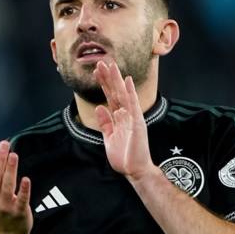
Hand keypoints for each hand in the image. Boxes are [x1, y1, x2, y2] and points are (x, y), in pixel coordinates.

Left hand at [93, 61, 155, 180]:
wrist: (135, 170)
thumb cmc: (124, 156)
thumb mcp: (109, 137)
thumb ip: (105, 122)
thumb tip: (99, 107)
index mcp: (119, 118)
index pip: (110, 97)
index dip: (103, 84)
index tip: (97, 71)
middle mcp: (126, 114)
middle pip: (115, 92)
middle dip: (108, 78)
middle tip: (100, 62)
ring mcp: (132, 117)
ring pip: (123, 94)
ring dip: (116, 80)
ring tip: (110, 65)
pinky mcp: (137, 123)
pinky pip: (133, 105)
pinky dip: (130, 92)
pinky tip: (127, 80)